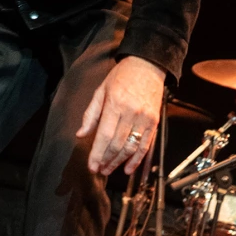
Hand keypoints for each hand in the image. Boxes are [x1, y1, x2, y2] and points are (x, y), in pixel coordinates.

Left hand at [76, 57, 165, 176]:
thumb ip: (90, 114)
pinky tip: (128, 168)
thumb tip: (80, 134)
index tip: (91, 166)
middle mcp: (131, 113)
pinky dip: (137, 159)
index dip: (97, 154)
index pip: (104, 135)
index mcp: (115, 104)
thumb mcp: (100, 91)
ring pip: (131, 148)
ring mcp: (145, 119)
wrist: (147, 65)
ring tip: (109, 170)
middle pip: (117, 144)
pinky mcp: (155, 122)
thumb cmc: (121, 77)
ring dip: (119, 162)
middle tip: (99, 170)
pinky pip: (146, 145)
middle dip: (106, 160)